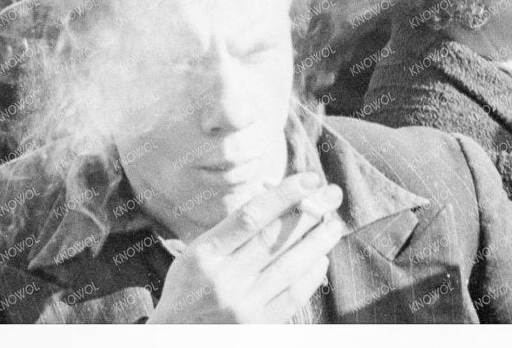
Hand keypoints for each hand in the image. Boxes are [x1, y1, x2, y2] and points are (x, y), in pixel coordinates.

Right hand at [148, 173, 347, 324]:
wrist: (177, 337)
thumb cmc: (189, 287)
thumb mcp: (197, 253)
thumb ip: (232, 230)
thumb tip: (276, 198)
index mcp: (206, 254)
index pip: (251, 216)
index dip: (284, 194)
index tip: (309, 179)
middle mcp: (225, 281)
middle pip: (275, 239)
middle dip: (309, 213)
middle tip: (332, 195)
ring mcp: (243, 307)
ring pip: (290, 268)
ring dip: (317, 243)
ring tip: (334, 225)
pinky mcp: (258, 328)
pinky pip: (292, 297)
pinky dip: (310, 275)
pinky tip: (320, 259)